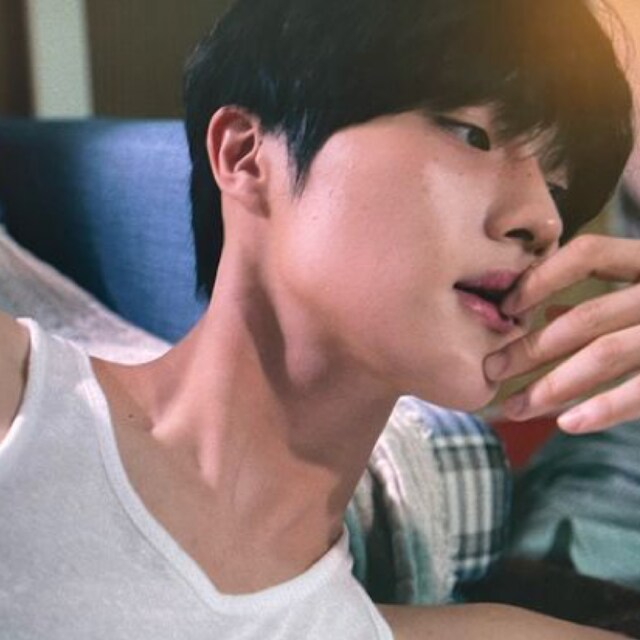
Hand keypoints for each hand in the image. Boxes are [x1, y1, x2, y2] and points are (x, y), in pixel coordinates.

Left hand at [484, 234, 639, 433]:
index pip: (587, 254)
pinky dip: (605, 408)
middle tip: (490, 372)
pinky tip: (568, 423)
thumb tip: (549, 313)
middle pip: (586, 316)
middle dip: (530, 348)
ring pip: (607, 353)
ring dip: (554, 386)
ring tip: (515, 409)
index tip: (507, 306)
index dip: (542, 276)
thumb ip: (608, 297)